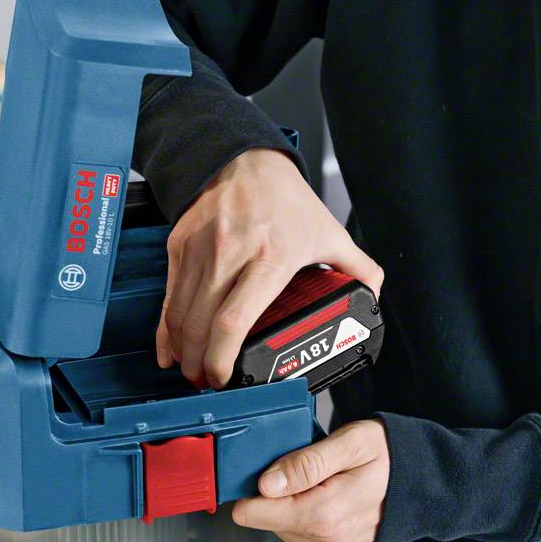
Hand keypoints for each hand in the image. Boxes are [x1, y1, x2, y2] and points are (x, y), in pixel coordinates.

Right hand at [157, 148, 382, 387]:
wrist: (245, 159)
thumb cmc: (285, 198)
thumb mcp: (329, 231)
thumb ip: (358, 268)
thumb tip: (375, 298)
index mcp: (270, 259)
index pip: (234, 321)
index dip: (222, 358)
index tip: (224, 378)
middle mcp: (229, 255)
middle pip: (200, 325)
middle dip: (197, 364)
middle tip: (206, 382)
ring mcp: (200, 251)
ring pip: (179, 314)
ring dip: (180, 349)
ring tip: (188, 369)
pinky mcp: (180, 245)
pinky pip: (168, 295)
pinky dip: (165, 326)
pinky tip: (169, 344)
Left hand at [232, 419, 389, 541]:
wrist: (422, 481)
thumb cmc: (389, 457)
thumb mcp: (350, 443)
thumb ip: (306, 463)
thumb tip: (267, 484)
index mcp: (324, 515)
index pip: (254, 513)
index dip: (254, 487)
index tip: (269, 470)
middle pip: (268, 519)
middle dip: (280, 493)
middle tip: (311, 472)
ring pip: (282, 528)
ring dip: (294, 505)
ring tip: (324, 485)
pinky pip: (300, 537)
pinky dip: (307, 517)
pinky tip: (329, 501)